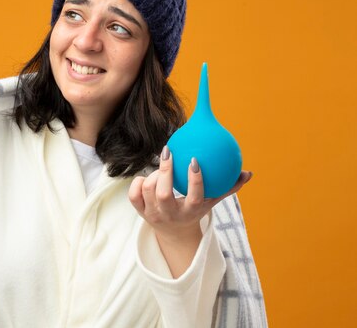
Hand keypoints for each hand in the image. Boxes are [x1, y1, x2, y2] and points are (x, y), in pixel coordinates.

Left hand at [128, 145, 252, 240]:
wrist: (174, 231)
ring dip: (153, 175)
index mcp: (190, 212)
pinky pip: (134, 194)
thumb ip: (228, 187)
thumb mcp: (212, 201)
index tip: (195, 161)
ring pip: (148, 191)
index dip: (194, 180)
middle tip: (168, 152)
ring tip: (161, 163)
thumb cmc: (196, 209)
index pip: (194, 197)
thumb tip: (248, 173)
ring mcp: (153, 214)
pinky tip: (147, 174)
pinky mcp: (140, 211)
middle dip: (165, 172)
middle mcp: (170, 215)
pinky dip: (138, 182)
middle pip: (164, 195)